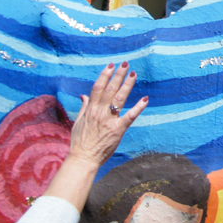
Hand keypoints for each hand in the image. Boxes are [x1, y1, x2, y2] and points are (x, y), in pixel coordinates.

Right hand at [41, 62, 147, 211]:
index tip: (111, 65)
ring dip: (127, 85)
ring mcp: (109, 120)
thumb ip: (83, 108)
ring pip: (119, 99)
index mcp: (90, 110)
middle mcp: (99, 112)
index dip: (105, 75)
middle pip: (109, 89)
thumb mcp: (77, 122)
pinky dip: (138, 107)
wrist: (83, 159)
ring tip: (133, 74)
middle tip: (126, 64)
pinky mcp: (118, 130)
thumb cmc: (79, 142)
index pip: (97, 88)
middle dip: (118, 75)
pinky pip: (130, 116)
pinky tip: (145, 99)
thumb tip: (83, 95)